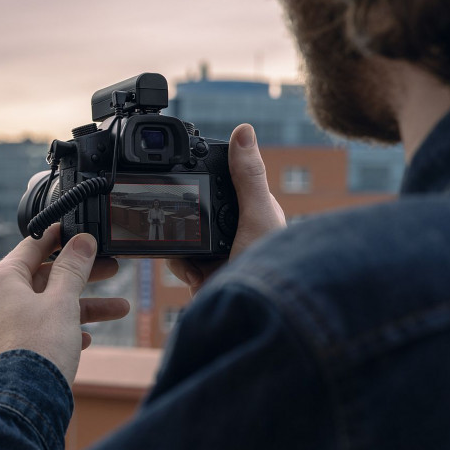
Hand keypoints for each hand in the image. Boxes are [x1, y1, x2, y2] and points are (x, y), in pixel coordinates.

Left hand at [0, 224, 130, 383]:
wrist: (22, 405)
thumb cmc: (37, 350)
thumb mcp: (62, 302)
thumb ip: (73, 268)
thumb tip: (83, 240)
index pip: (31, 247)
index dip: (58, 237)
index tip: (78, 229)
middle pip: (42, 277)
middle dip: (81, 275)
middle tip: (111, 268)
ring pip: (46, 306)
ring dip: (82, 307)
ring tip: (120, 309)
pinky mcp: (8, 350)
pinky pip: (40, 330)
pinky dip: (64, 330)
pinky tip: (87, 339)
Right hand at [167, 123, 285, 295]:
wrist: (253, 319)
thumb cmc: (270, 269)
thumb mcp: (257, 215)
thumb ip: (248, 176)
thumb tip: (243, 130)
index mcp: (254, 213)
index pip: (225, 185)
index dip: (207, 178)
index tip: (186, 168)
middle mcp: (237, 233)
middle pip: (199, 211)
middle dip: (187, 216)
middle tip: (180, 217)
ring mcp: (219, 255)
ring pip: (185, 236)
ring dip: (183, 248)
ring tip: (196, 259)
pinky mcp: (204, 276)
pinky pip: (179, 261)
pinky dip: (181, 267)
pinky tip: (194, 275)